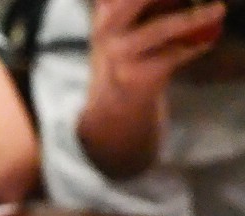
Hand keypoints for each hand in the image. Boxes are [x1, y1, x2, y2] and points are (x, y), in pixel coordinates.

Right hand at [75, 0, 225, 177]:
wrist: (116, 97)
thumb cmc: (134, 46)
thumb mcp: (135, 19)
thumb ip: (157, 5)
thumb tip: (193, 0)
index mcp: (107, 8)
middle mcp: (107, 27)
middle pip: (131, 2)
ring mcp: (119, 53)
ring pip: (158, 30)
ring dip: (192, 19)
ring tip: (218, 10)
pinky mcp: (135, 75)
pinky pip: (172, 56)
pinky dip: (194, 47)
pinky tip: (205, 43)